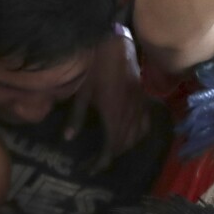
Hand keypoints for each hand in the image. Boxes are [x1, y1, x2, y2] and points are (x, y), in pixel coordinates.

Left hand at [63, 29, 153, 171]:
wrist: (116, 44)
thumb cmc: (94, 66)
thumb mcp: (81, 92)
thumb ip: (75, 117)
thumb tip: (68, 139)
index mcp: (113, 114)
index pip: (111, 147)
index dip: (101, 161)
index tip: (89, 169)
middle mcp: (130, 113)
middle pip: (124, 145)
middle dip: (109, 157)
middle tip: (94, 162)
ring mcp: (139, 106)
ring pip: (137, 136)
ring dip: (123, 148)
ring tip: (108, 152)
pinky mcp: (143, 98)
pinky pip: (145, 123)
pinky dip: (138, 134)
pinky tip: (129, 135)